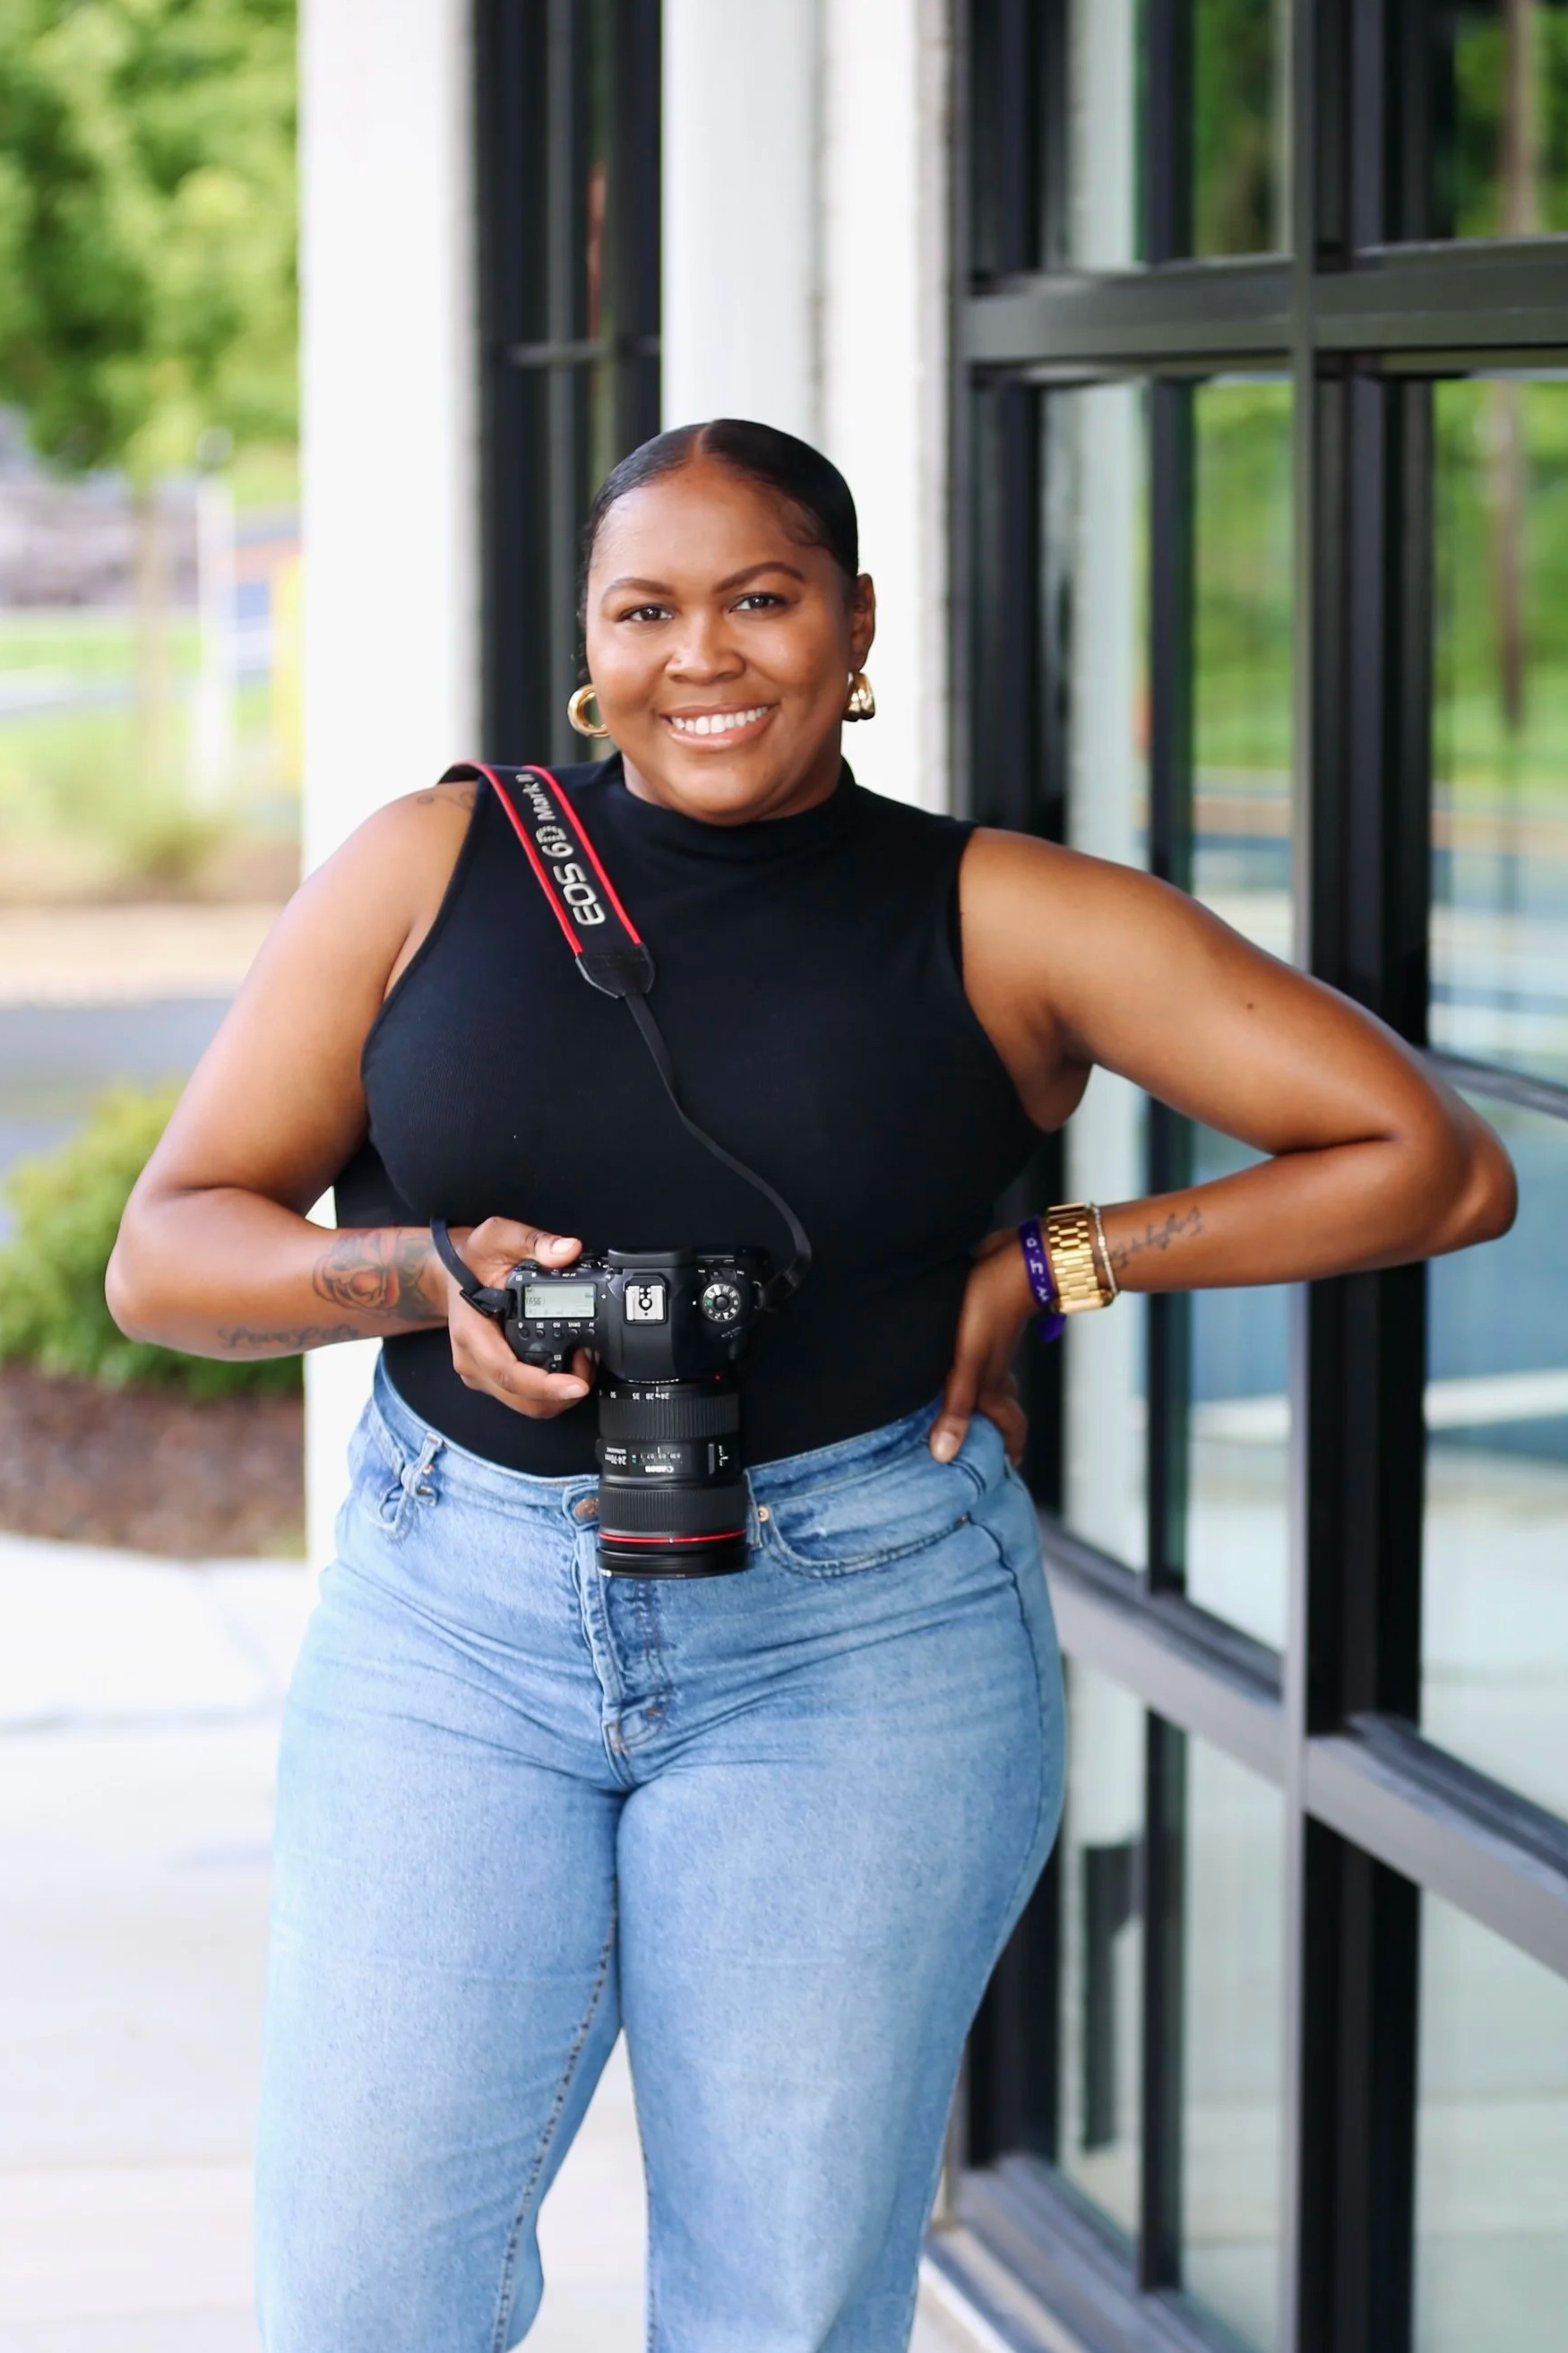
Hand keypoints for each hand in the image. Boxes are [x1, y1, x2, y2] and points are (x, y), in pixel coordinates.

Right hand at [444, 1218, 594, 1418]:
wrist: (450, 1272)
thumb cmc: (471, 1259)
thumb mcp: (498, 1237)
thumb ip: (533, 1242)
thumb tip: (567, 1251)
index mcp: (471, 1333)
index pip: (508, 1373)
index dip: (545, 1385)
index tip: (577, 1384)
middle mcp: (473, 1361)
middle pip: (522, 1400)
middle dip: (562, 1393)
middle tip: (588, 1363)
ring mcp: (481, 1374)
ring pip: (525, 1405)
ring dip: (558, 1394)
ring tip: (580, 1362)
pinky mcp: (492, 1378)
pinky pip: (523, 1397)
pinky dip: (549, 1390)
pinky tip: (566, 1365)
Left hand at [931, 1227, 1034, 1465]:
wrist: (1017, 1259)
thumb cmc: (992, 1308)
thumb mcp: (968, 1363)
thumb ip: (956, 1406)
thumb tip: (944, 1455)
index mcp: (991, 1386)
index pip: (1008, 1429)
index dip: (1009, 1452)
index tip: (1004, 1473)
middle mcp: (992, 1372)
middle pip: (996, 1409)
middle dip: (989, 1431)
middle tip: (971, 1450)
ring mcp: (987, 1348)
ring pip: (983, 1384)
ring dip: (972, 1400)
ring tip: (953, 1415)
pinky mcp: (979, 1326)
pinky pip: (971, 1359)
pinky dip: (962, 1371)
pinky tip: (943, 1366)